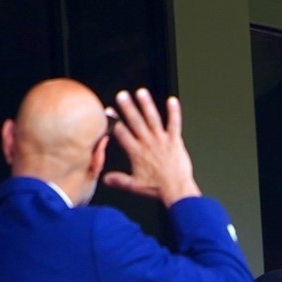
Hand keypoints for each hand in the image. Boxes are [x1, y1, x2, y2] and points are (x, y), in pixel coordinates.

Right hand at [101, 88, 200, 205]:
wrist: (176, 189)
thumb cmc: (157, 188)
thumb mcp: (134, 186)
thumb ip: (119, 180)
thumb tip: (106, 179)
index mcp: (137, 152)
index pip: (122, 134)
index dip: (114, 122)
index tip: (109, 112)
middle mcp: (148, 143)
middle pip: (135, 122)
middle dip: (128, 108)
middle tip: (122, 95)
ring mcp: (161, 140)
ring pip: (152, 119)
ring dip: (147, 105)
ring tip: (141, 92)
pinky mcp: (175, 140)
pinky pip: (174, 123)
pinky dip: (174, 112)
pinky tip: (173, 100)